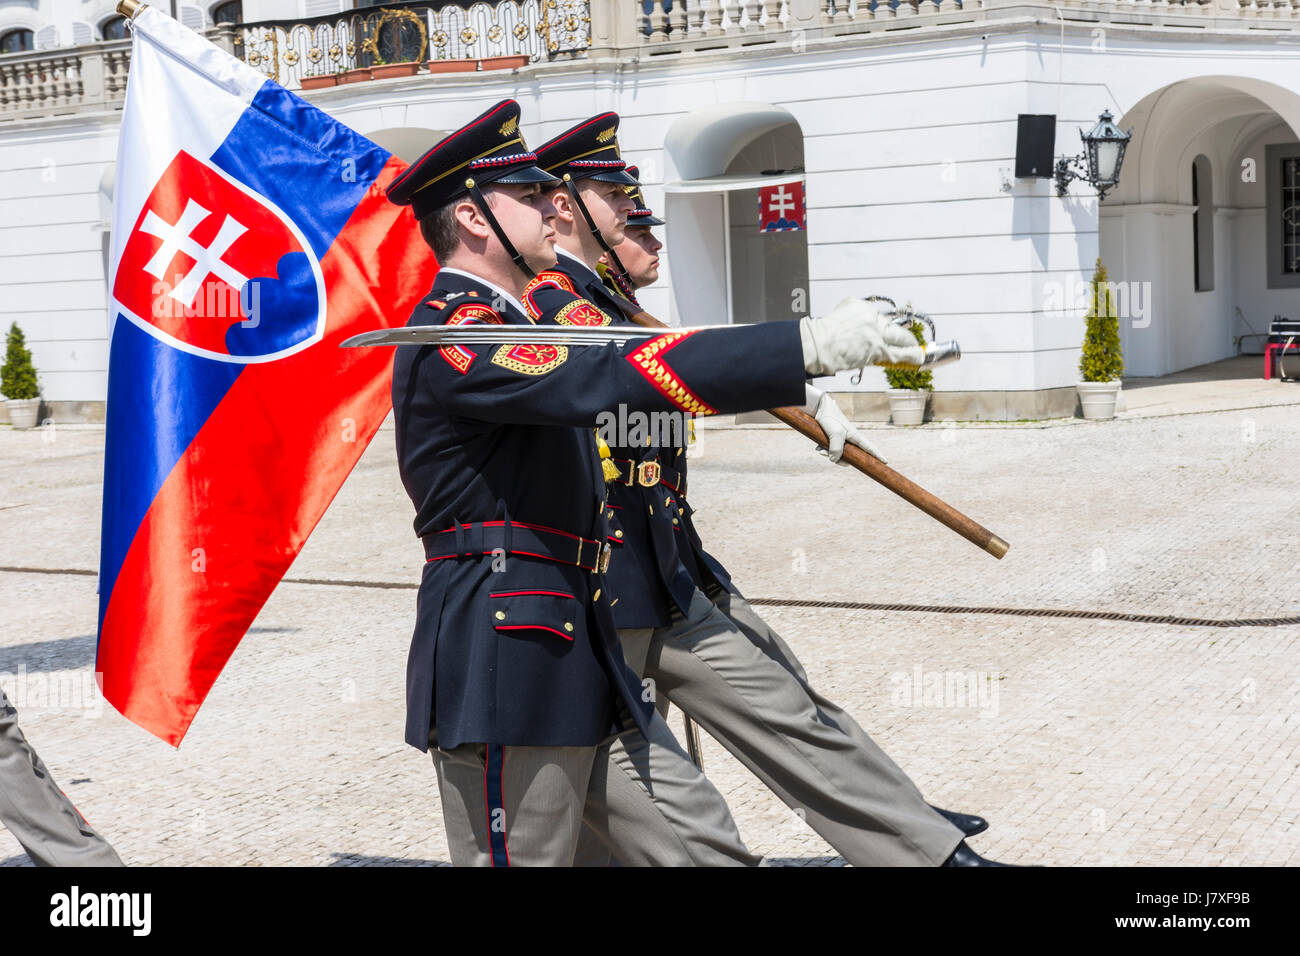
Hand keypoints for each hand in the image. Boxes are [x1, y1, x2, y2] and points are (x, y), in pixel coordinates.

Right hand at [800, 298, 926, 374]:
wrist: (818, 344)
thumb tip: (859, 331)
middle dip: (903, 336)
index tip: (886, 333)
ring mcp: (877, 334)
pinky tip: (917, 358)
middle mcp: (873, 318)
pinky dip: (909, 356)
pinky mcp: (878, 349)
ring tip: (917, 351)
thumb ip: (852, 319)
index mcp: (862, 308)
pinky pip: (897, 354)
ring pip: (899, 339)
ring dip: (909, 346)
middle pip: (893, 328)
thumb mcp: (838, 315)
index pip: (878, 319)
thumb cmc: (821, 334)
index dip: (883, 329)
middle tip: (909, 340)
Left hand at [804, 385, 885, 463]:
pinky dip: (824, 449)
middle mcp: (850, 438)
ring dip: (829, 454)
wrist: (819, 408)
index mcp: (855, 436)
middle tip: (830, 457)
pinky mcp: (832, 438)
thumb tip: (834, 460)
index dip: (877, 455)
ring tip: (820, 450)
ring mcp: (841, 438)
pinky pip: (830, 449)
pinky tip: (818, 447)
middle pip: (851, 456)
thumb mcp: (835, 434)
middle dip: (840, 460)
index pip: (869, 448)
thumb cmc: (830, 418)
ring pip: (838, 454)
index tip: (885, 462)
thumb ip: (836, 449)